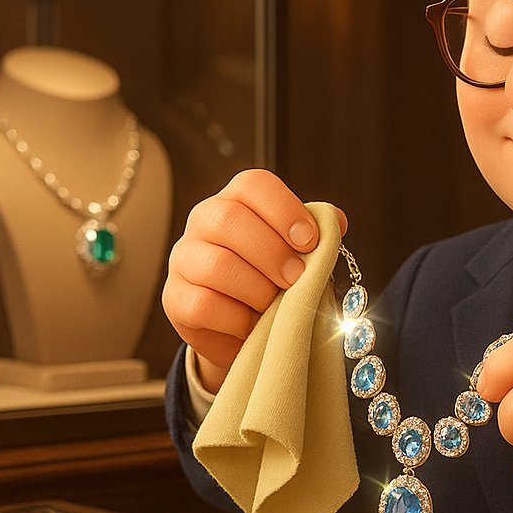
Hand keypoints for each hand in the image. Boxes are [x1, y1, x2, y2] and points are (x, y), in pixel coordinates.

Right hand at [161, 169, 346, 392]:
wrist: (243, 327)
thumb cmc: (274, 280)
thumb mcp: (299, 255)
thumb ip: (317, 235)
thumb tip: (338, 221)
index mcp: (237, 201)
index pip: (252, 184)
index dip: (284, 210)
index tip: (311, 241)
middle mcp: (203, 221)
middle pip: (229, 220)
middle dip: (273, 253)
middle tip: (298, 278)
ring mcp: (183, 259)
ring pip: (218, 266)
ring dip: (259, 290)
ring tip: (277, 304)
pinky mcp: (175, 298)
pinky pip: (205, 305)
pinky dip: (239, 319)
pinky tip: (254, 324)